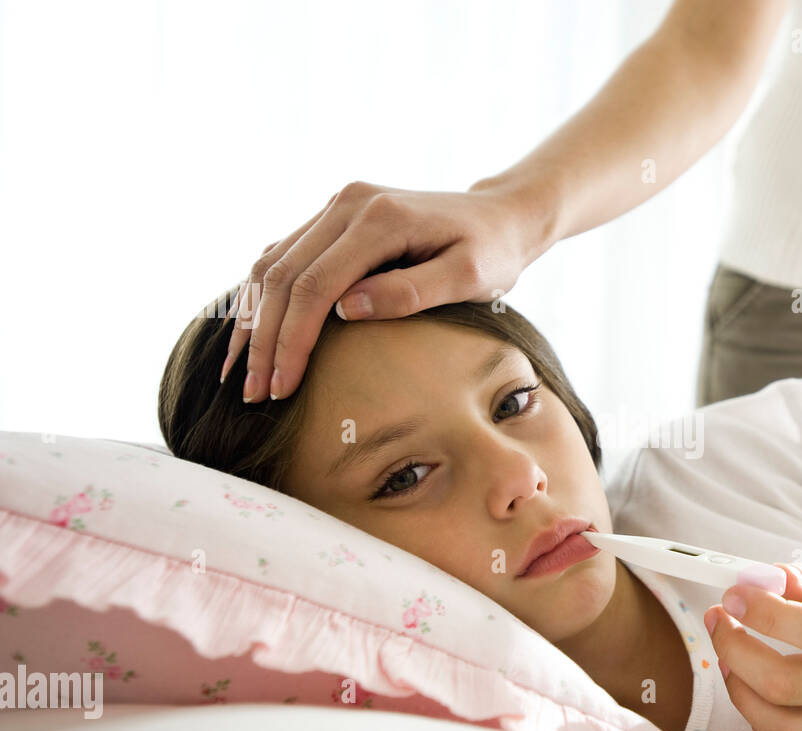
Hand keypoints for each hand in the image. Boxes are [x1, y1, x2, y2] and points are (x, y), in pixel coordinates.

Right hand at [223, 180, 546, 401]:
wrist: (499, 216)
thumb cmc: (491, 253)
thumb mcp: (468, 277)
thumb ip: (411, 292)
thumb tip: (347, 310)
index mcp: (379, 218)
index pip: (315, 285)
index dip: (293, 340)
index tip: (283, 386)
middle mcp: (348, 203)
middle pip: (282, 276)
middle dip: (263, 339)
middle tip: (253, 393)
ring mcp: (337, 207)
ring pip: (271, 264)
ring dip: (252, 320)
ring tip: (240, 373)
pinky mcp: (333, 218)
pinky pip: (283, 257)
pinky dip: (262, 299)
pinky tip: (251, 336)